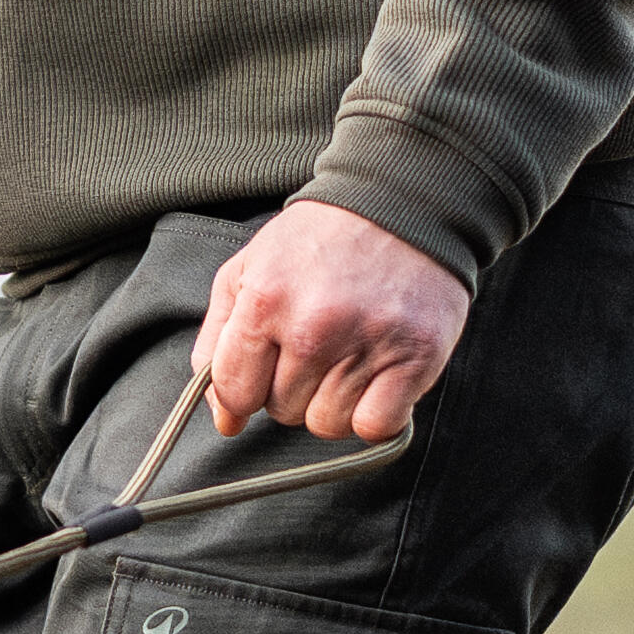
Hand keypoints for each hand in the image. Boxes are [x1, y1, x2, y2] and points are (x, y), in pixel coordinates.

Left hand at [191, 200, 470, 444]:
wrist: (401, 205)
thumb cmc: (318, 242)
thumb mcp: (248, 269)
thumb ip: (217, 342)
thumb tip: (225, 417)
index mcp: (265, 301)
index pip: (234, 393)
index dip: (245, 392)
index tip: (263, 373)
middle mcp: (314, 326)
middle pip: (283, 411)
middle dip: (292, 387)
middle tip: (317, 345)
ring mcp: (367, 343)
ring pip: (327, 425)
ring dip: (333, 402)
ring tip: (347, 356)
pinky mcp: (415, 359)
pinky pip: (375, 427)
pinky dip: (374, 414)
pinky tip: (376, 380)